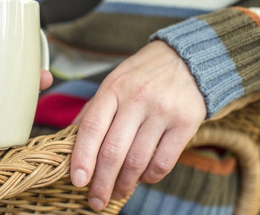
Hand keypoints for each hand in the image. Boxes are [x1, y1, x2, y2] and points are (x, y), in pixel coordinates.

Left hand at [70, 40, 205, 210]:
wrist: (188, 59)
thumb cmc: (144, 74)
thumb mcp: (115, 81)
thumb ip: (95, 109)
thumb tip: (71, 137)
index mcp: (114, 88)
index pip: (92, 127)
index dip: (82, 157)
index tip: (77, 180)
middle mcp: (137, 99)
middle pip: (113, 150)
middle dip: (101, 182)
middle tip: (96, 200)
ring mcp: (162, 111)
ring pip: (137, 160)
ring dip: (124, 184)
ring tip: (118, 193)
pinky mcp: (185, 123)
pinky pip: (164, 161)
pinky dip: (150, 176)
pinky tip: (143, 179)